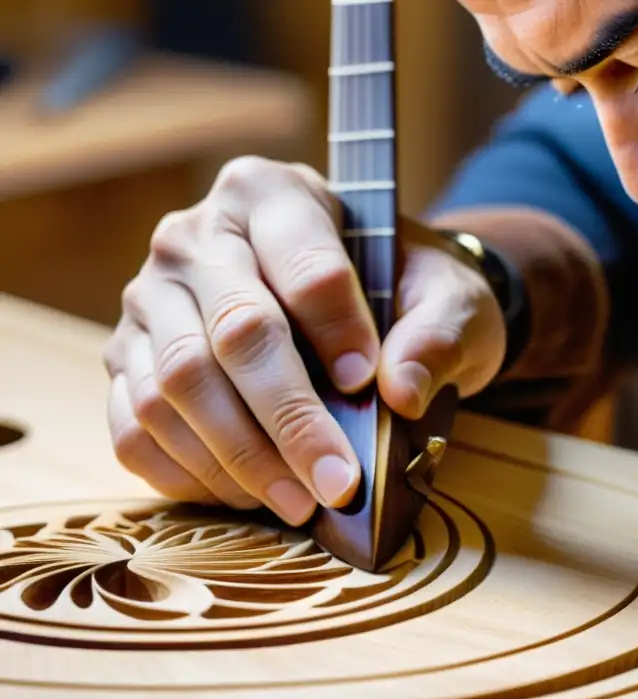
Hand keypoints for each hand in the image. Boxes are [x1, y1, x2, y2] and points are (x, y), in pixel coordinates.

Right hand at [103, 156, 506, 525]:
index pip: (303, 265)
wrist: (361, 301)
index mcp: (274, 195)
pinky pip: (136, 426)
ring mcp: (151, 300)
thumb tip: (401, 392)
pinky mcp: (127, 359)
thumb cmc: (405, 291)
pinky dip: (190, 472)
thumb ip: (438, 334)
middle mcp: (196, 238)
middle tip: (339, 483)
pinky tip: (248, 496)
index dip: (337, 331)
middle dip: (289, 419)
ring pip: (176, 386)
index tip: (370, 385)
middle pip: (234, 332)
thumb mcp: (449, 297)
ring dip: (242, 459)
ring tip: (301, 502)